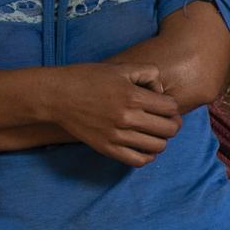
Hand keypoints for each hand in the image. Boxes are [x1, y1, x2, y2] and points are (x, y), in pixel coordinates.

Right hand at [45, 63, 181, 165]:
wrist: (57, 96)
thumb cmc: (89, 78)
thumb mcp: (121, 68)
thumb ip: (148, 74)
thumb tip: (161, 93)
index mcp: (133, 96)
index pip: (171, 108)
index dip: (171, 106)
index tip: (163, 104)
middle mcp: (127, 118)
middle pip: (169, 130)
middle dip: (172, 123)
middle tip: (164, 120)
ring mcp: (117, 136)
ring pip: (157, 147)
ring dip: (161, 140)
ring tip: (153, 132)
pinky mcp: (107, 148)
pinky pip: (138, 161)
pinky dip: (147, 156)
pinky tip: (143, 146)